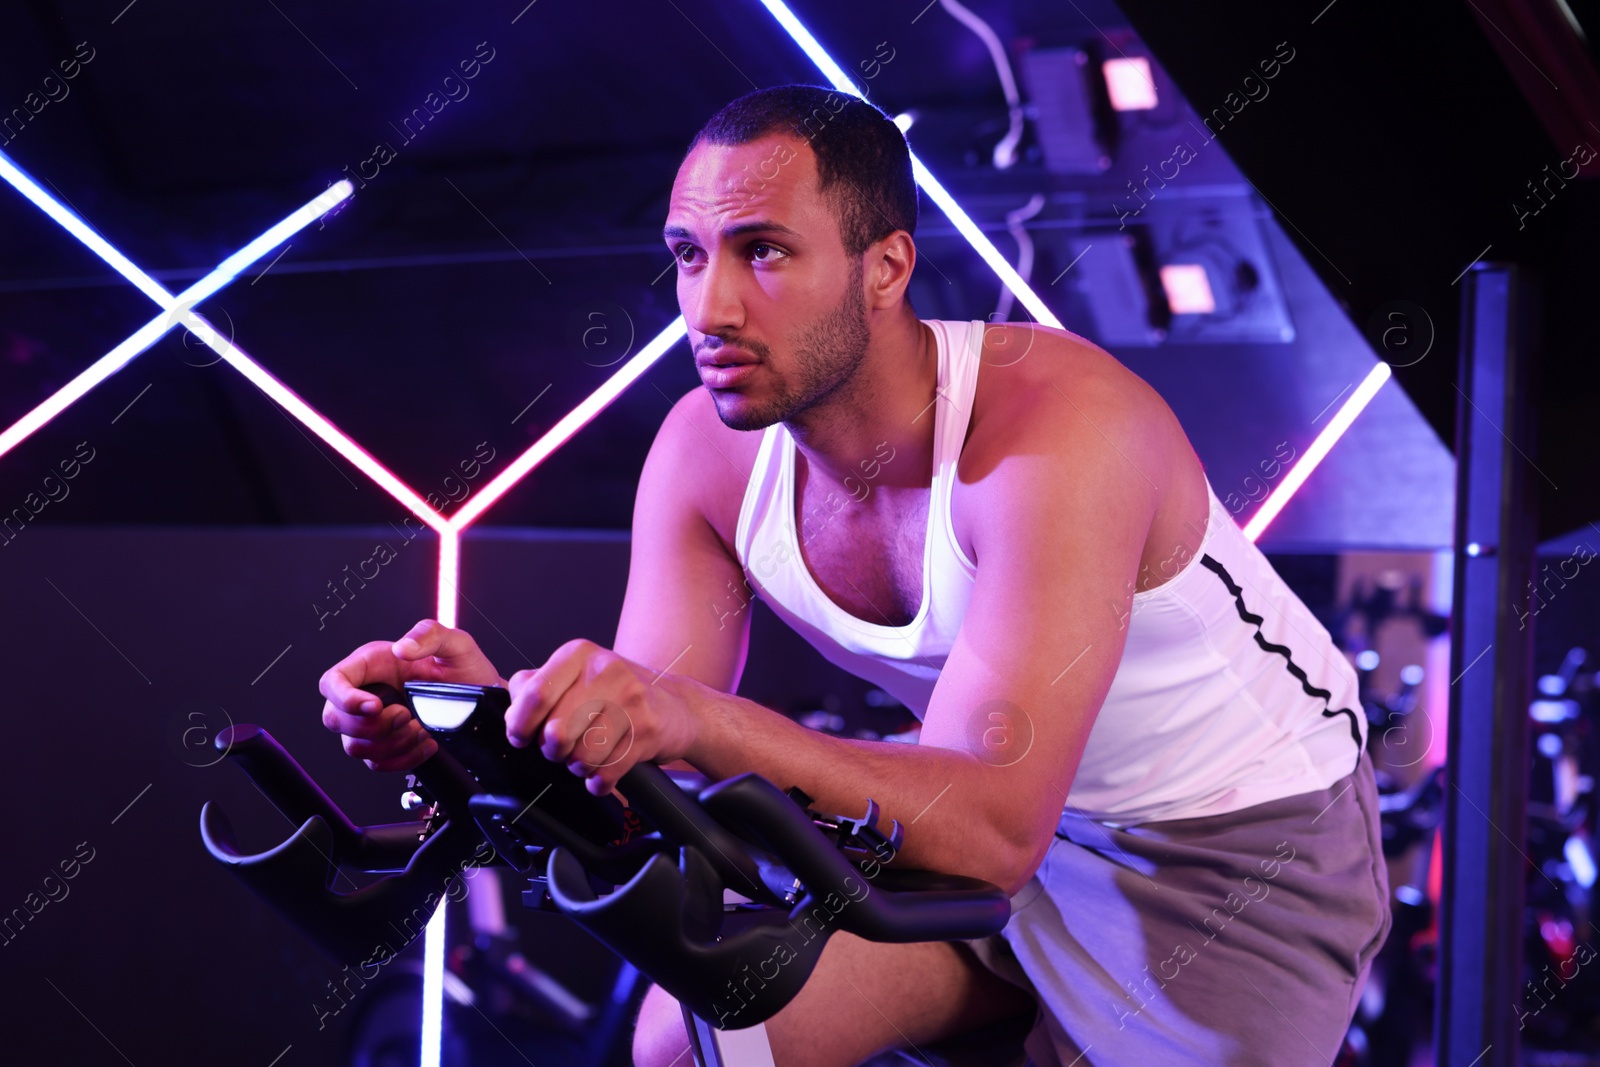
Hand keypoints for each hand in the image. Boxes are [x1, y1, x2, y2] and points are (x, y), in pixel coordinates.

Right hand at [319, 618, 502, 771]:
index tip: (375, 706)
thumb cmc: (468, 671)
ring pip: (354, 746)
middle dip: (372, 726)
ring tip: (422, 729)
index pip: (333, 681)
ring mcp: (374, 722)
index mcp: (374, 663)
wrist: (485, 704)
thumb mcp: (457, 644)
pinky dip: (402, 759)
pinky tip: (427, 743)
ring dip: (390, 744)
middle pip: (335, 718)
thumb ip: (430, 634)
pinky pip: (377, 764)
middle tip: (407, 716)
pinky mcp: (386, 745)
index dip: (344, 698)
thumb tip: (402, 647)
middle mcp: (368, 692)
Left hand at [505, 639, 701, 795]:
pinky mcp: (648, 730)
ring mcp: (631, 700)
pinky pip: (608, 771)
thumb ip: (538, 687)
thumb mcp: (576, 677)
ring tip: (586, 757)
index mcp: (579, 654)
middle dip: (553, 750)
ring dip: (579, 766)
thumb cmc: (616, 694)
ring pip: (582, 755)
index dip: (521, 724)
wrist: (677, 706)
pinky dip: (599, 780)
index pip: (536, 692)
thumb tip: (513, 713)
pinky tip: (602, 771)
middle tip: (561, 749)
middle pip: (557, 730)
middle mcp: (606, 670)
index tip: (521, 737)